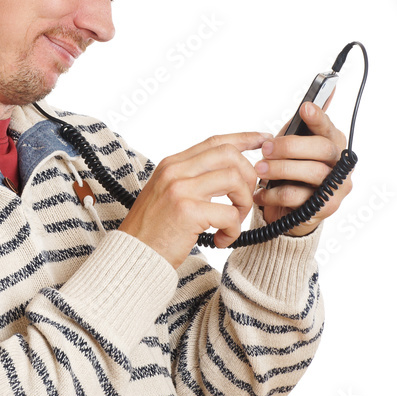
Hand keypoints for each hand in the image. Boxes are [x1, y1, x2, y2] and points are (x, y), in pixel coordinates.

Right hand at [118, 132, 268, 268]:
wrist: (133, 256)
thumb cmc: (153, 230)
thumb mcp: (167, 194)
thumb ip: (192, 180)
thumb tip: (229, 174)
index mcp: (172, 164)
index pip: (215, 142)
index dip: (243, 138)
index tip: (263, 140)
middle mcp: (175, 171)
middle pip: (229, 155)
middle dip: (248, 176)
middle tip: (244, 201)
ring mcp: (180, 189)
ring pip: (234, 180)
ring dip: (243, 204)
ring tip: (232, 222)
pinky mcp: (187, 211)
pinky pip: (229, 214)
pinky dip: (233, 230)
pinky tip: (221, 239)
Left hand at [253, 101, 353, 236]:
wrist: (290, 210)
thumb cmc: (291, 170)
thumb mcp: (292, 144)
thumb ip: (302, 122)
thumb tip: (328, 88)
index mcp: (333, 143)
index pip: (328, 127)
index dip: (318, 117)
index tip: (304, 108)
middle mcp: (340, 163)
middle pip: (321, 148)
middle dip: (289, 146)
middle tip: (266, 149)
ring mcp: (337, 187)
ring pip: (311, 172)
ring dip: (280, 169)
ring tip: (259, 170)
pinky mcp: (326, 207)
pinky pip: (297, 196)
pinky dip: (273, 193)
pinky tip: (260, 193)